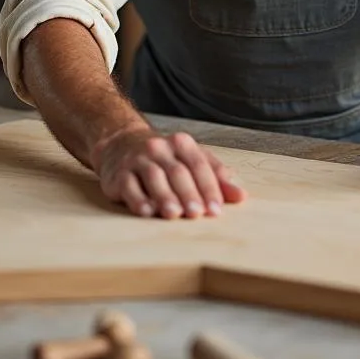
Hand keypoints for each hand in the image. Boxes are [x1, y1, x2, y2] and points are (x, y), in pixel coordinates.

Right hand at [92, 128, 245, 218]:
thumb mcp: (191, 161)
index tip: (216, 209)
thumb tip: (240, 196)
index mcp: (182, 144)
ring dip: (165, 196)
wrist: (121, 144)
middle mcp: (160, 148)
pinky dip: (138, 199)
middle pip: (178, 171)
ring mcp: (138, 159)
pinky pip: (129, 185)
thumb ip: (215, 178)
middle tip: (197, 214)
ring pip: (154, 177)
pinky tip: (146, 211)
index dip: (209, 187)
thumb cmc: (164, 158)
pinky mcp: (119, 174)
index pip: (199, 165)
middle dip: (189, 194)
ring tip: (174, 214)